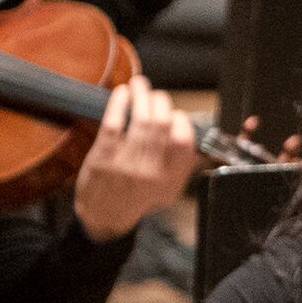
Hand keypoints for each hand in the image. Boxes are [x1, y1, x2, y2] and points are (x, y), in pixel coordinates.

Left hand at [73, 77, 203, 238]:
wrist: (103, 217)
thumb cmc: (136, 198)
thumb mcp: (168, 189)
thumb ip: (184, 166)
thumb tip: (198, 141)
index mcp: (170, 178)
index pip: (184, 140)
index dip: (180, 120)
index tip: (173, 114)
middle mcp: (151, 171)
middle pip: (162, 124)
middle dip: (160, 101)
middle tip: (155, 95)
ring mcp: (126, 163)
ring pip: (141, 119)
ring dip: (141, 95)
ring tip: (139, 85)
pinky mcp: (104, 157)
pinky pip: (115, 122)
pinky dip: (119, 102)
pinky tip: (122, 93)